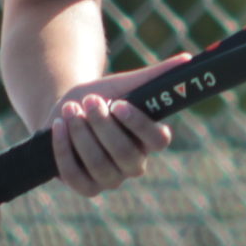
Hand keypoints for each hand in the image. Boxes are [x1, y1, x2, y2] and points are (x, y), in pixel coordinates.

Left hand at [46, 53, 189, 198]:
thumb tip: (187, 59)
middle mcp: (134, 164)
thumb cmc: (101, 97)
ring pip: (99, 166)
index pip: (157, 140)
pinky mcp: (86, 186)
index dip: (138, 124)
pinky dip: (64, 151)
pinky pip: (75, 177)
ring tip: (69, 109)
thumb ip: (155, 76)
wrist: (67, 111)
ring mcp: (110, 179)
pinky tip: (58, 126)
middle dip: (103, 127)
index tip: (118, 104)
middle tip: (89, 101)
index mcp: (151, 141)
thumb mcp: (124, 84)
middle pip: (124, 154)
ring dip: (82, 136)